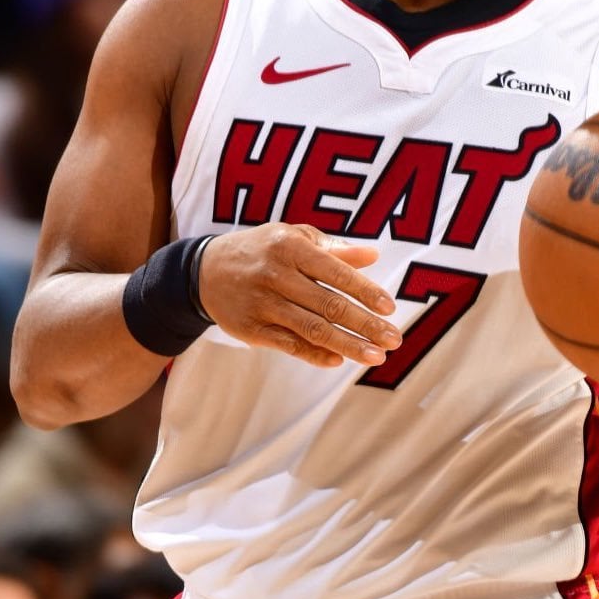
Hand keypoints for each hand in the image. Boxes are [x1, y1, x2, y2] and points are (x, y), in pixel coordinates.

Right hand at [196, 223, 401, 367]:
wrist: (204, 270)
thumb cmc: (262, 250)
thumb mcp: (293, 237)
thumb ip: (333, 249)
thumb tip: (373, 257)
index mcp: (290, 247)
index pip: (336, 272)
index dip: (365, 291)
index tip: (389, 308)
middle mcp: (276, 275)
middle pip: (328, 305)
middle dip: (365, 325)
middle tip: (394, 340)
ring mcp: (262, 304)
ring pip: (312, 329)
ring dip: (348, 345)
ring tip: (375, 357)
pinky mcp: (251, 329)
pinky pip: (289, 345)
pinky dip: (315, 354)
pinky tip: (338, 360)